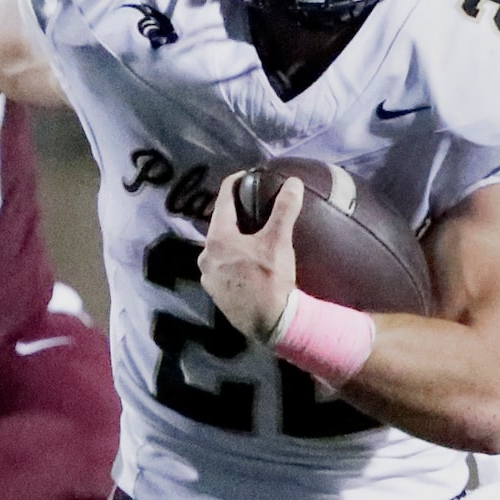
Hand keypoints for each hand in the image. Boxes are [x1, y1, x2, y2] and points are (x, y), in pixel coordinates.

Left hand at [198, 172, 301, 342]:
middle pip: (220, 225)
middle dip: (236, 215)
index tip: (247, 176)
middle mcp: (205, 256)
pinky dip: (233, 259)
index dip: (235, 183)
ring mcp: (208, 277)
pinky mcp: (215, 293)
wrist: (270, 323)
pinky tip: (248, 262)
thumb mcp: (278, 241)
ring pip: (220, 248)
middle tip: (253, 208)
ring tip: (253, 236)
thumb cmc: (271, 279)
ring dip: (234, 239)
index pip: (222, 200)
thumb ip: (284, 209)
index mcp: (217, 239)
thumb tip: (294, 183)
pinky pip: (222, 267)